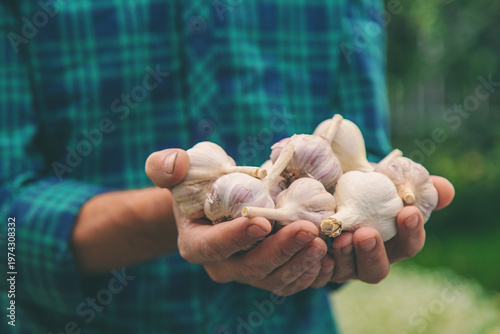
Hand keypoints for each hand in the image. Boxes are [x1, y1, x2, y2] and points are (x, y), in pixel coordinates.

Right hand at [146, 149, 328, 295]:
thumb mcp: (178, 171)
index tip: (262, 222)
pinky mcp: (270, 273)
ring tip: (322, 241)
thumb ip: (166, 166)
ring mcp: (248, 273)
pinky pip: (290, 282)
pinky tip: (328, 257)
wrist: (216, 204)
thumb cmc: (196, 185)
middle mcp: (222, 266)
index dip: (236, 237)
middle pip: (251, 268)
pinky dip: (309, 273)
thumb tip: (172, 165)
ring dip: (300, 263)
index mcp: (196, 244)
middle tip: (307, 229)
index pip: (214, 246)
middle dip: (280, 250)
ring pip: (274, 279)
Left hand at [317, 175, 454, 284]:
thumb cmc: (364, 189)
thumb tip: (444, 188)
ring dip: (346, 256)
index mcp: (392, 244)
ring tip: (342, 237)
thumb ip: (418, 185)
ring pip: (347, 272)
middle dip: (373, 253)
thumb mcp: (387, 182)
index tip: (408, 212)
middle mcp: (368, 259)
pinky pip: (318, 276)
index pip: (408, 245)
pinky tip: (320, 254)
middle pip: (377, 270)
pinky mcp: (318, 266)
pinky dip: (320, 267)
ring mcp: (342, 266)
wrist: (327, 190)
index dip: (411, 232)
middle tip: (367, 233)